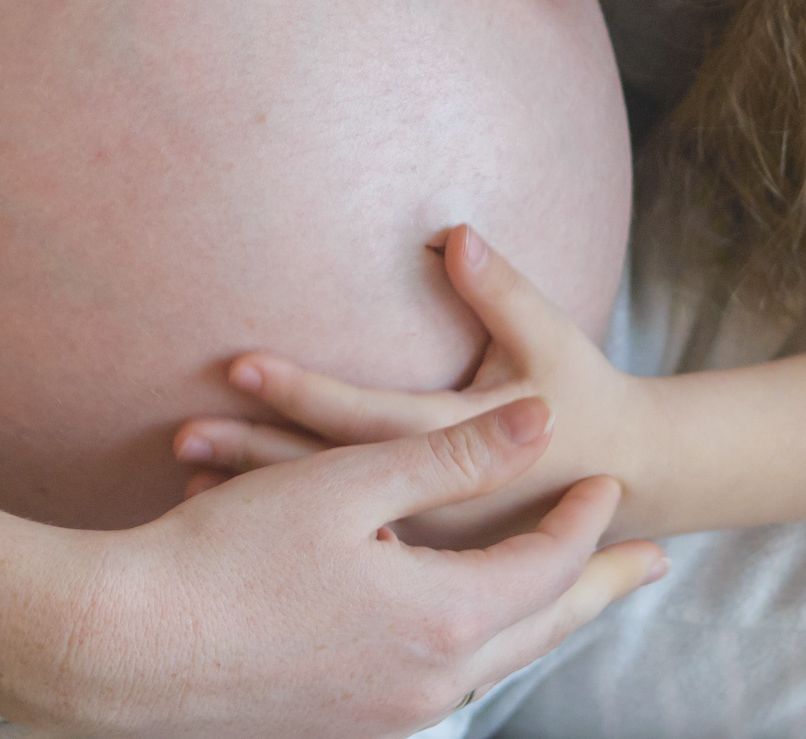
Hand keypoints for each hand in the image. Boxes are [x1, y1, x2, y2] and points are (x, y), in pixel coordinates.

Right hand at [42, 397, 665, 738]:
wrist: (121, 651)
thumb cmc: (228, 556)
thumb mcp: (351, 483)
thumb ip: (455, 455)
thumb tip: (542, 423)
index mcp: (444, 621)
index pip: (548, 566)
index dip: (586, 520)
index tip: (613, 484)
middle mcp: (430, 685)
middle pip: (544, 627)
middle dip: (600, 589)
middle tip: (652, 563)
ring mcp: (385, 716)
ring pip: (496, 663)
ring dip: (542, 620)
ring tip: (575, 593)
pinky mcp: (343, 725)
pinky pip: (443, 684)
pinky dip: (479, 647)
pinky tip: (473, 631)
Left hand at [176, 227, 669, 545]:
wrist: (623, 491)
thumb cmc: (587, 401)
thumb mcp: (550, 341)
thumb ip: (501, 290)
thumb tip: (455, 234)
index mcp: (472, 457)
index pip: (369, 422)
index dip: (303, 391)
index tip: (240, 364)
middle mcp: (444, 515)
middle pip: (331, 484)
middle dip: (255, 456)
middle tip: (182, 433)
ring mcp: (432, 553)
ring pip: (329, 531)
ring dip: (258, 500)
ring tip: (186, 475)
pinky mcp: (424, 570)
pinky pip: (343, 556)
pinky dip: (286, 538)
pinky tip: (227, 520)